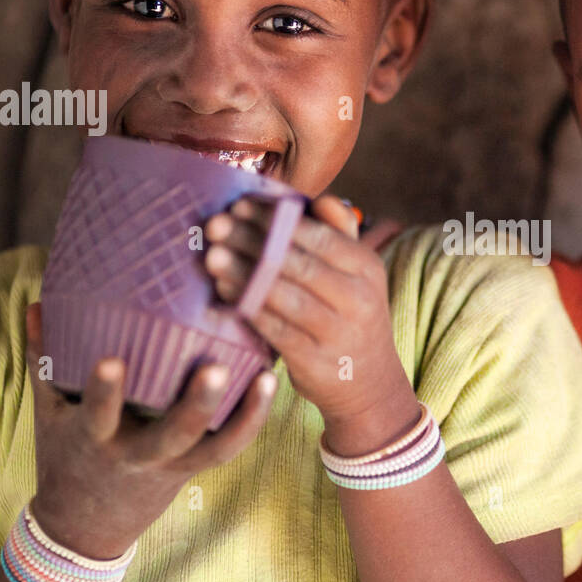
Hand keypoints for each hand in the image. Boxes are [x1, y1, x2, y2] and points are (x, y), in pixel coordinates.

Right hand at [24, 302, 277, 558]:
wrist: (85, 526)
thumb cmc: (66, 452)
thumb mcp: (48, 410)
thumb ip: (43, 357)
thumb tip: (37, 301)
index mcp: (94, 439)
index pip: (97, 416)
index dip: (104, 393)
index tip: (110, 360)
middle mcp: (136, 456)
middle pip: (171, 438)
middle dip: (194, 407)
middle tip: (215, 369)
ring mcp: (172, 465)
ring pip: (214, 450)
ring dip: (244, 417)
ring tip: (268, 378)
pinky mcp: (196, 468)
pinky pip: (230, 448)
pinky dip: (253, 420)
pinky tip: (273, 382)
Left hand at [204, 194, 418, 453]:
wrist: (369, 384)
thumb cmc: (352, 317)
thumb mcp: (358, 276)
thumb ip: (340, 235)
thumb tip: (322, 198)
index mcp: (367, 268)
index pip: (319, 235)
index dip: (277, 219)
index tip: (241, 205)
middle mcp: (358, 299)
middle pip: (297, 263)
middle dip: (252, 241)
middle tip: (216, 225)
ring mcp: (336, 332)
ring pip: (282, 296)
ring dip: (242, 273)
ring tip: (212, 256)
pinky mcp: (314, 361)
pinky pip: (273, 328)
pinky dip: (246, 307)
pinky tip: (223, 292)